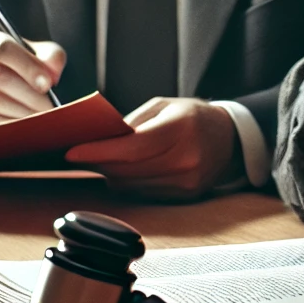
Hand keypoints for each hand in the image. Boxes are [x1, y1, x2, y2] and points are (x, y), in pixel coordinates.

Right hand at [0, 28, 65, 128]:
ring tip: (42, 116)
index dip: (28, 67)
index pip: (3, 48)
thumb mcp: (39, 56)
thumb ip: (50, 57)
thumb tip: (52, 71)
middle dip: (29, 93)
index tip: (47, 84)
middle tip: (49, 105)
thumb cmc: (22, 69)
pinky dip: (9, 125)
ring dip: (21, 110)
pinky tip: (26, 126)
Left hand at [64, 97, 239, 200]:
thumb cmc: (193, 117)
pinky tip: (127, 171)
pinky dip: (130, 183)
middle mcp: (187, 158)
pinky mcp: (186, 196)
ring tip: (105, 160)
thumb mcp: (164, 106)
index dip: (99, 152)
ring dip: (113, 174)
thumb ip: (132, 123)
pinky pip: (145, 193)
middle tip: (81, 154)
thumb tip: (98, 140)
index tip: (73, 152)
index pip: (132, 148)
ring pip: (133, 185)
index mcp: (182, 128)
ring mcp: (188, 181)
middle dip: (99, 163)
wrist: (230, 139)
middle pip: (128, 170)